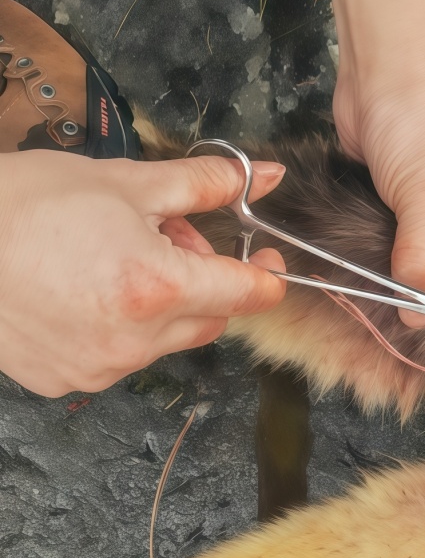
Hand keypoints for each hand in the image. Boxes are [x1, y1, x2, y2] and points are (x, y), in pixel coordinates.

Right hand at [0, 152, 287, 394]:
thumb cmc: (25, 204)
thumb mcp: (125, 182)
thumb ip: (204, 185)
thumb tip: (266, 176)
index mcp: (156, 288)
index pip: (245, 295)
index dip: (264, 274)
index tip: (265, 257)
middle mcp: (133, 341)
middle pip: (208, 319)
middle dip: (201, 280)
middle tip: (163, 237)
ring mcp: (97, 368)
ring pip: (164, 341)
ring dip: (159, 305)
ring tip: (111, 259)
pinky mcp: (66, 381)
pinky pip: (117, 357)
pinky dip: (116, 327)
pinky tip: (80, 290)